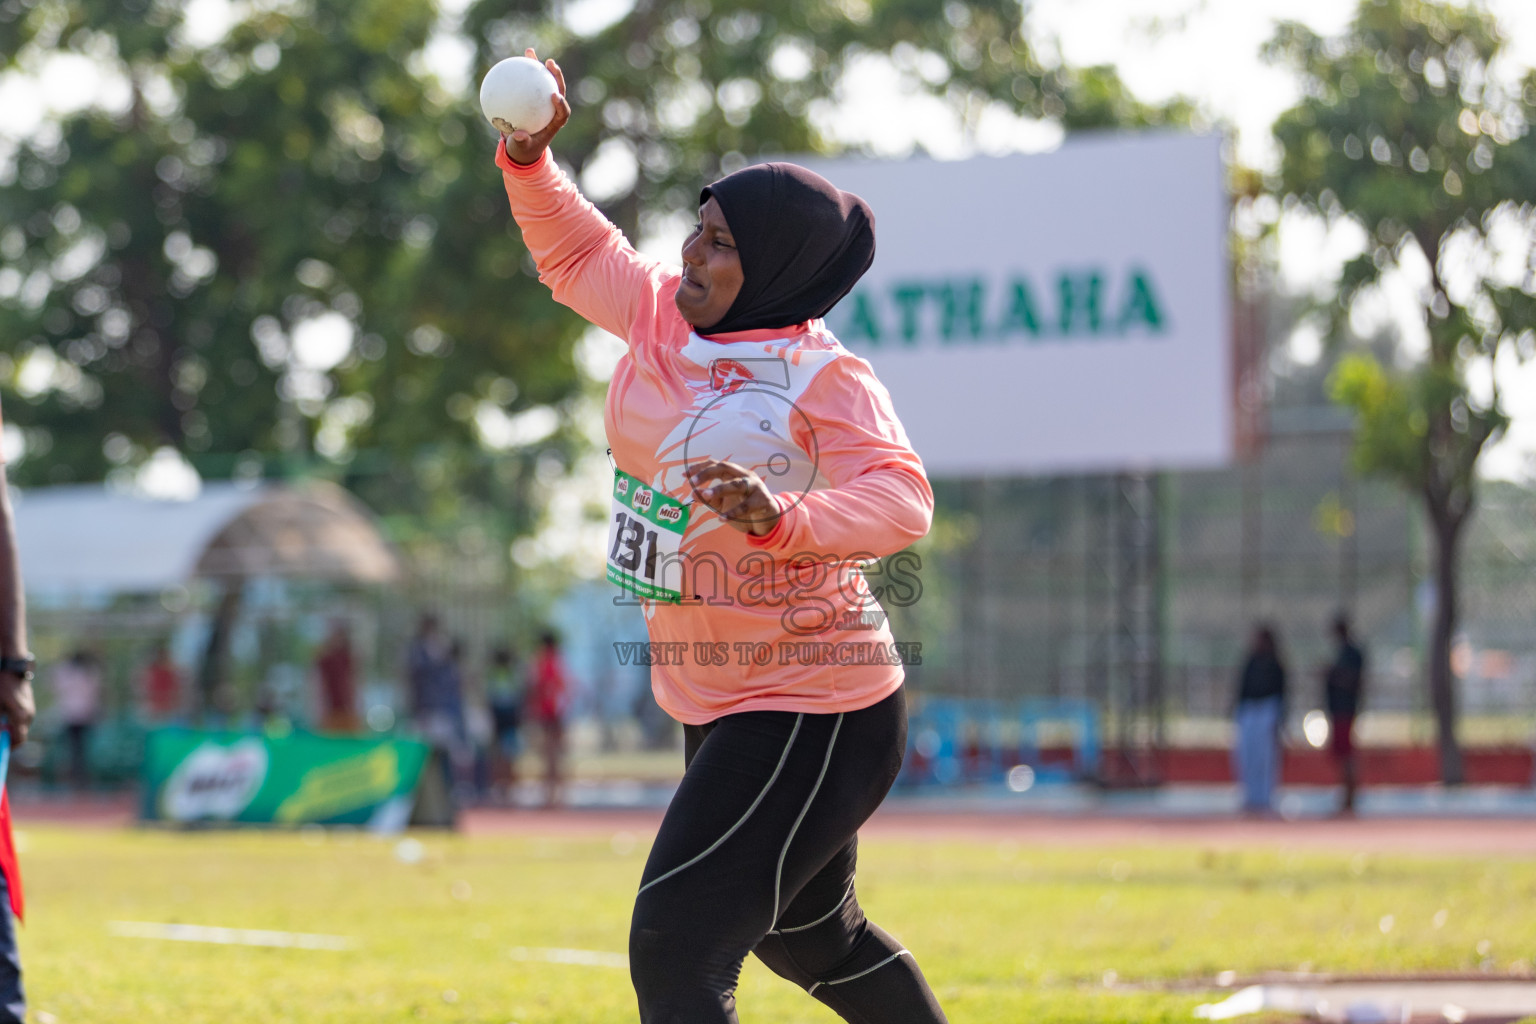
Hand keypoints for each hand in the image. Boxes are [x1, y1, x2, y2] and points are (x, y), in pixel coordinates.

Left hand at [0, 671, 33, 745]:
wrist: (11, 667)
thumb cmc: (1, 685)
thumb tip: (0, 734)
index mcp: (21, 716)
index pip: (18, 741)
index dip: (8, 748)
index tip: (0, 749)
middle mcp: (29, 715)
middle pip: (19, 736)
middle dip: (6, 739)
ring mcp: (30, 710)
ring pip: (19, 728)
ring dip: (9, 730)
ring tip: (1, 722)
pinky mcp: (28, 706)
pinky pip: (21, 721)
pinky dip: (11, 723)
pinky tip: (3, 714)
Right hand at [502, 49, 570, 166]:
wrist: (523, 145)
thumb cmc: (525, 148)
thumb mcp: (522, 148)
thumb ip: (522, 142)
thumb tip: (520, 135)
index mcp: (555, 123)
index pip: (563, 113)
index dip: (562, 104)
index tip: (555, 96)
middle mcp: (552, 109)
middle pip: (558, 90)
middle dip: (556, 76)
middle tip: (549, 63)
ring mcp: (544, 101)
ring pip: (544, 81)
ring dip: (538, 65)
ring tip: (529, 51)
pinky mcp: (535, 96)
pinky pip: (529, 81)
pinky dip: (522, 70)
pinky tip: (512, 59)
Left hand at [688, 460, 780, 536]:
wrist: (770, 521)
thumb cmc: (745, 509)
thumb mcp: (723, 504)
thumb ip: (709, 499)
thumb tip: (692, 493)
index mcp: (735, 474)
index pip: (716, 464)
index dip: (700, 467)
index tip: (684, 474)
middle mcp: (745, 476)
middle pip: (725, 467)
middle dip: (707, 473)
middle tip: (692, 482)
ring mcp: (756, 487)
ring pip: (736, 484)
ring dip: (719, 489)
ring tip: (705, 495)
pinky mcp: (764, 501)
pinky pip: (747, 506)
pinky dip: (734, 512)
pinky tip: (721, 518)